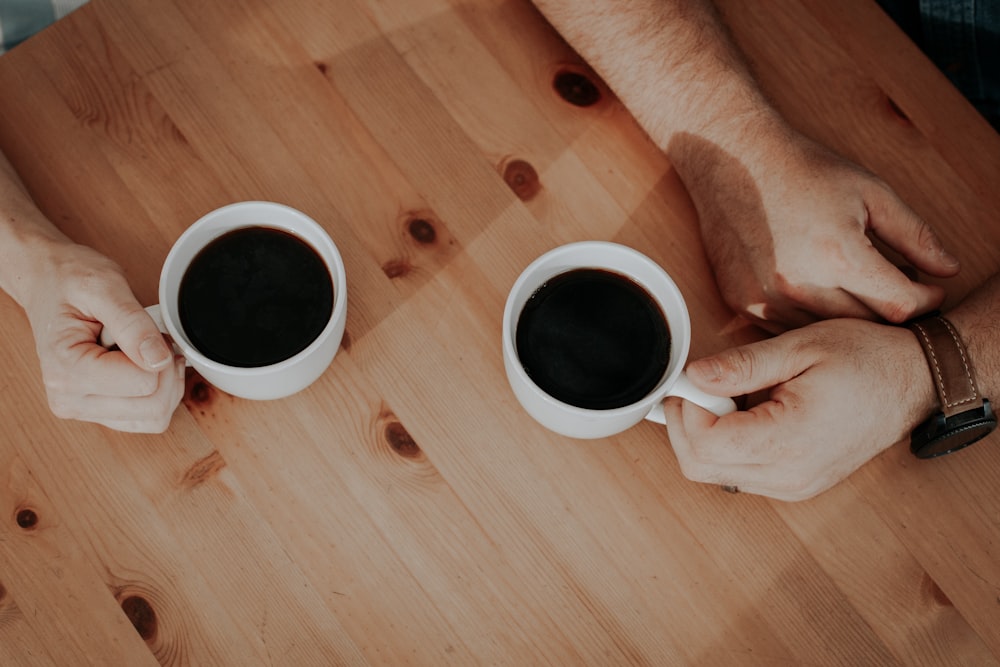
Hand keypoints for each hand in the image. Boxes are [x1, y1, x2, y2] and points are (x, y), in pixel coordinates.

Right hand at [20, 239, 184, 432]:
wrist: (47, 281)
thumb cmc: (70, 280)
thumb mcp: (105, 286)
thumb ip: (133, 324)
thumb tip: (159, 360)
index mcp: (67, 371)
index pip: (145, 384)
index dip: (160, 353)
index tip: (149, 328)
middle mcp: (70, 399)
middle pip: (153, 408)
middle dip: (167, 371)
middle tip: (152, 338)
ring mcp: (83, 409)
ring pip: (154, 418)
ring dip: (166, 385)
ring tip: (146, 350)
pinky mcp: (98, 410)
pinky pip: (146, 418)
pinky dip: (158, 393)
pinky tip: (146, 365)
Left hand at [662, 319, 937, 500]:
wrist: (916, 382)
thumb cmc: (867, 359)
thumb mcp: (801, 347)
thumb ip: (743, 365)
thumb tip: (693, 376)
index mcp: (790, 441)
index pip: (704, 444)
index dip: (686, 409)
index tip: (691, 378)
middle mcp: (788, 476)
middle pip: (699, 467)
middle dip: (686, 423)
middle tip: (702, 385)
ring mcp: (792, 487)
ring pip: (713, 474)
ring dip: (704, 435)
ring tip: (731, 395)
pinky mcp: (794, 485)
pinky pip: (737, 474)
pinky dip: (726, 445)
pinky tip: (745, 413)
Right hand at [673, 125, 959, 331]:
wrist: (731, 160)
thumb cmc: (802, 170)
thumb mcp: (869, 191)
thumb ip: (914, 234)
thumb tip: (949, 269)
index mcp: (839, 255)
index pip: (900, 304)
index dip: (926, 300)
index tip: (931, 290)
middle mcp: (801, 285)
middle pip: (865, 324)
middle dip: (891, 310)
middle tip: (900, 290)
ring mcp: (768, 299)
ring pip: (826, 333)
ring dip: (849, 319)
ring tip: (859, 291)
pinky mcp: (743, 304)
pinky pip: (788, 330)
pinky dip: (810, 319)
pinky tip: (819, 293)